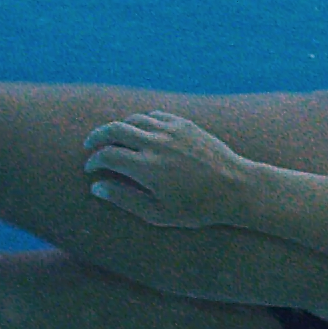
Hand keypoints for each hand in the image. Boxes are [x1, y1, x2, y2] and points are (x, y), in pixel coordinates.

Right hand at [82, 109, 257, 229]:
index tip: (90, 168)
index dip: (94, 161)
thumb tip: (96, 187)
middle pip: (113, 129)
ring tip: (112, 138)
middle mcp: (156, 143)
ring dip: (117, 127)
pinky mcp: (185, 124)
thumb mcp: (159, 214)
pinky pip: (154, 115)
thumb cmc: (198, 208)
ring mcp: (171, 130)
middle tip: (90, 146)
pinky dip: (141, 121)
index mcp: (146, 167)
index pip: (107, 155)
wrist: (237, 187)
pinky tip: (139, 131)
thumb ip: (124, 200)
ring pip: (133, 119)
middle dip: (96, 137)